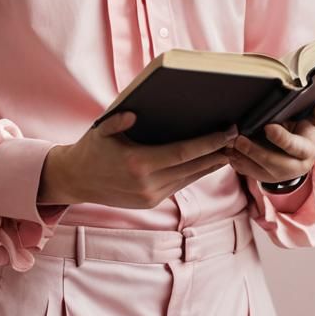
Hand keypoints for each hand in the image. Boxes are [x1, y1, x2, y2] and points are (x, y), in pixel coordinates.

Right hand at [38, 113, 237, 208]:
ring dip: (211, 164)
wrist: (75, 181)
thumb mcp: (102, 130)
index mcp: (138, 164)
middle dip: (218, 152)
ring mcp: (150, 196)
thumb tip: (136, 113)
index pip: (184, 153)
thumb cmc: (90, 149)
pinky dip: (195, 172)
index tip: (228, 131)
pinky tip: (207, 162)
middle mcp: (148, 184)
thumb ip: (118, 121)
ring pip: (189, 178)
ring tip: (230, 148)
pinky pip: (179, 185)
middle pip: (193, 168)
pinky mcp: (150, 202)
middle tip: (239, 137)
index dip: (209, 143)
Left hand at [222, 99, 314, 184]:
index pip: (293, 146)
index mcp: (307, 152)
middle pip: (274, 163)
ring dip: (243, 160)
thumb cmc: (304, 131)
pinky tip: (229, 154)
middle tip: (239, 139)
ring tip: (230, 146)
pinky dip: (238, 165)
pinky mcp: (265, 178)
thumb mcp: (314, 123)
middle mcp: (294, 168)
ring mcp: (279, 176)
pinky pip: (250, 174)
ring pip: (259, 172)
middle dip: (255, 152)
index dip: (281, 138)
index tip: (267, 126)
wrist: (299, 152)